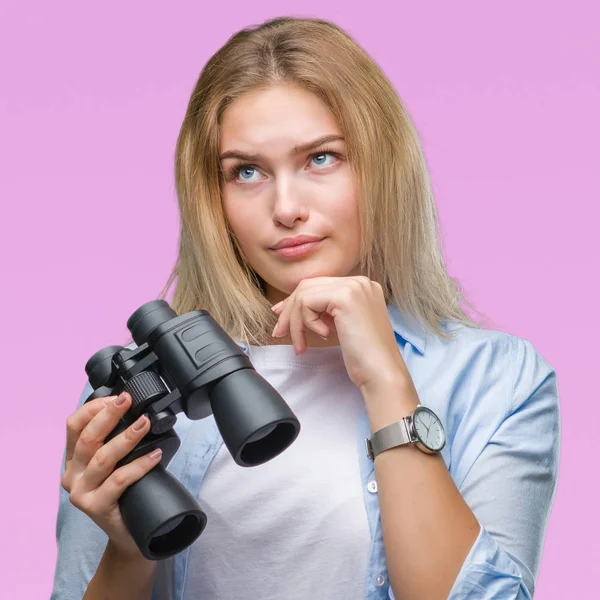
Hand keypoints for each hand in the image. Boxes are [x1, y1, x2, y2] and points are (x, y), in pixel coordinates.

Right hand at [61, 392, 162, 559]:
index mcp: (75, 459)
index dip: (93, 408)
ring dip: (126, 437)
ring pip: (102, 458)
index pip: (74, 426)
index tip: (117, 397)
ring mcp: (81, 492)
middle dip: (108, 415)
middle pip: (87, 438)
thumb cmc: (127, 493)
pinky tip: (155, 455)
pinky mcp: (95, 507)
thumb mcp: (118, 462)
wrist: (130, 535)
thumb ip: (118, 441)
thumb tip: (141, 413)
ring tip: (145, 423)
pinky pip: (119, 480)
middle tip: (128, 400)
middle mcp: (73, 474)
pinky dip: (139, 464)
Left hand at [270, 276, 409, 392]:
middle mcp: (359, 281)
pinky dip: (306, 322)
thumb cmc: (364, 357)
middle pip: (308, 286)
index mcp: (361, 286)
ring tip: (300, 344)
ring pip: (304, 294)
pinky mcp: (345, 297)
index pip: (318, 286)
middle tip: (279, 332)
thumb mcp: (343, 325)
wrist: (381, 372)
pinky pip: (307, 303)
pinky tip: (322, 337)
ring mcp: (353, 286)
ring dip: (295, 321)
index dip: (296, 301)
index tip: (282, 318)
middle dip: (289, 310)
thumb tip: (292, 304)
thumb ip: (326, 310)